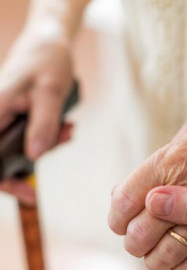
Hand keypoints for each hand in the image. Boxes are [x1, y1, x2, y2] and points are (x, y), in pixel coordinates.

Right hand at [0, 31, 73, 203]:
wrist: (49, 46)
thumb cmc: (47, 63)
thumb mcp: (50, 93)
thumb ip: (43, 125)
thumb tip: (36, 156)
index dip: (4, 181)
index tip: (27, 193)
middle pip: (2, 159)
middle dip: (30, 166)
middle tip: (58, 149)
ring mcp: (4, 120)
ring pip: (19, 150)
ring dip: (45, 146)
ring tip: (66, 130)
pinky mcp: (16, 120)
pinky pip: (29, 138)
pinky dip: (47, 138)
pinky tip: (64, 128)